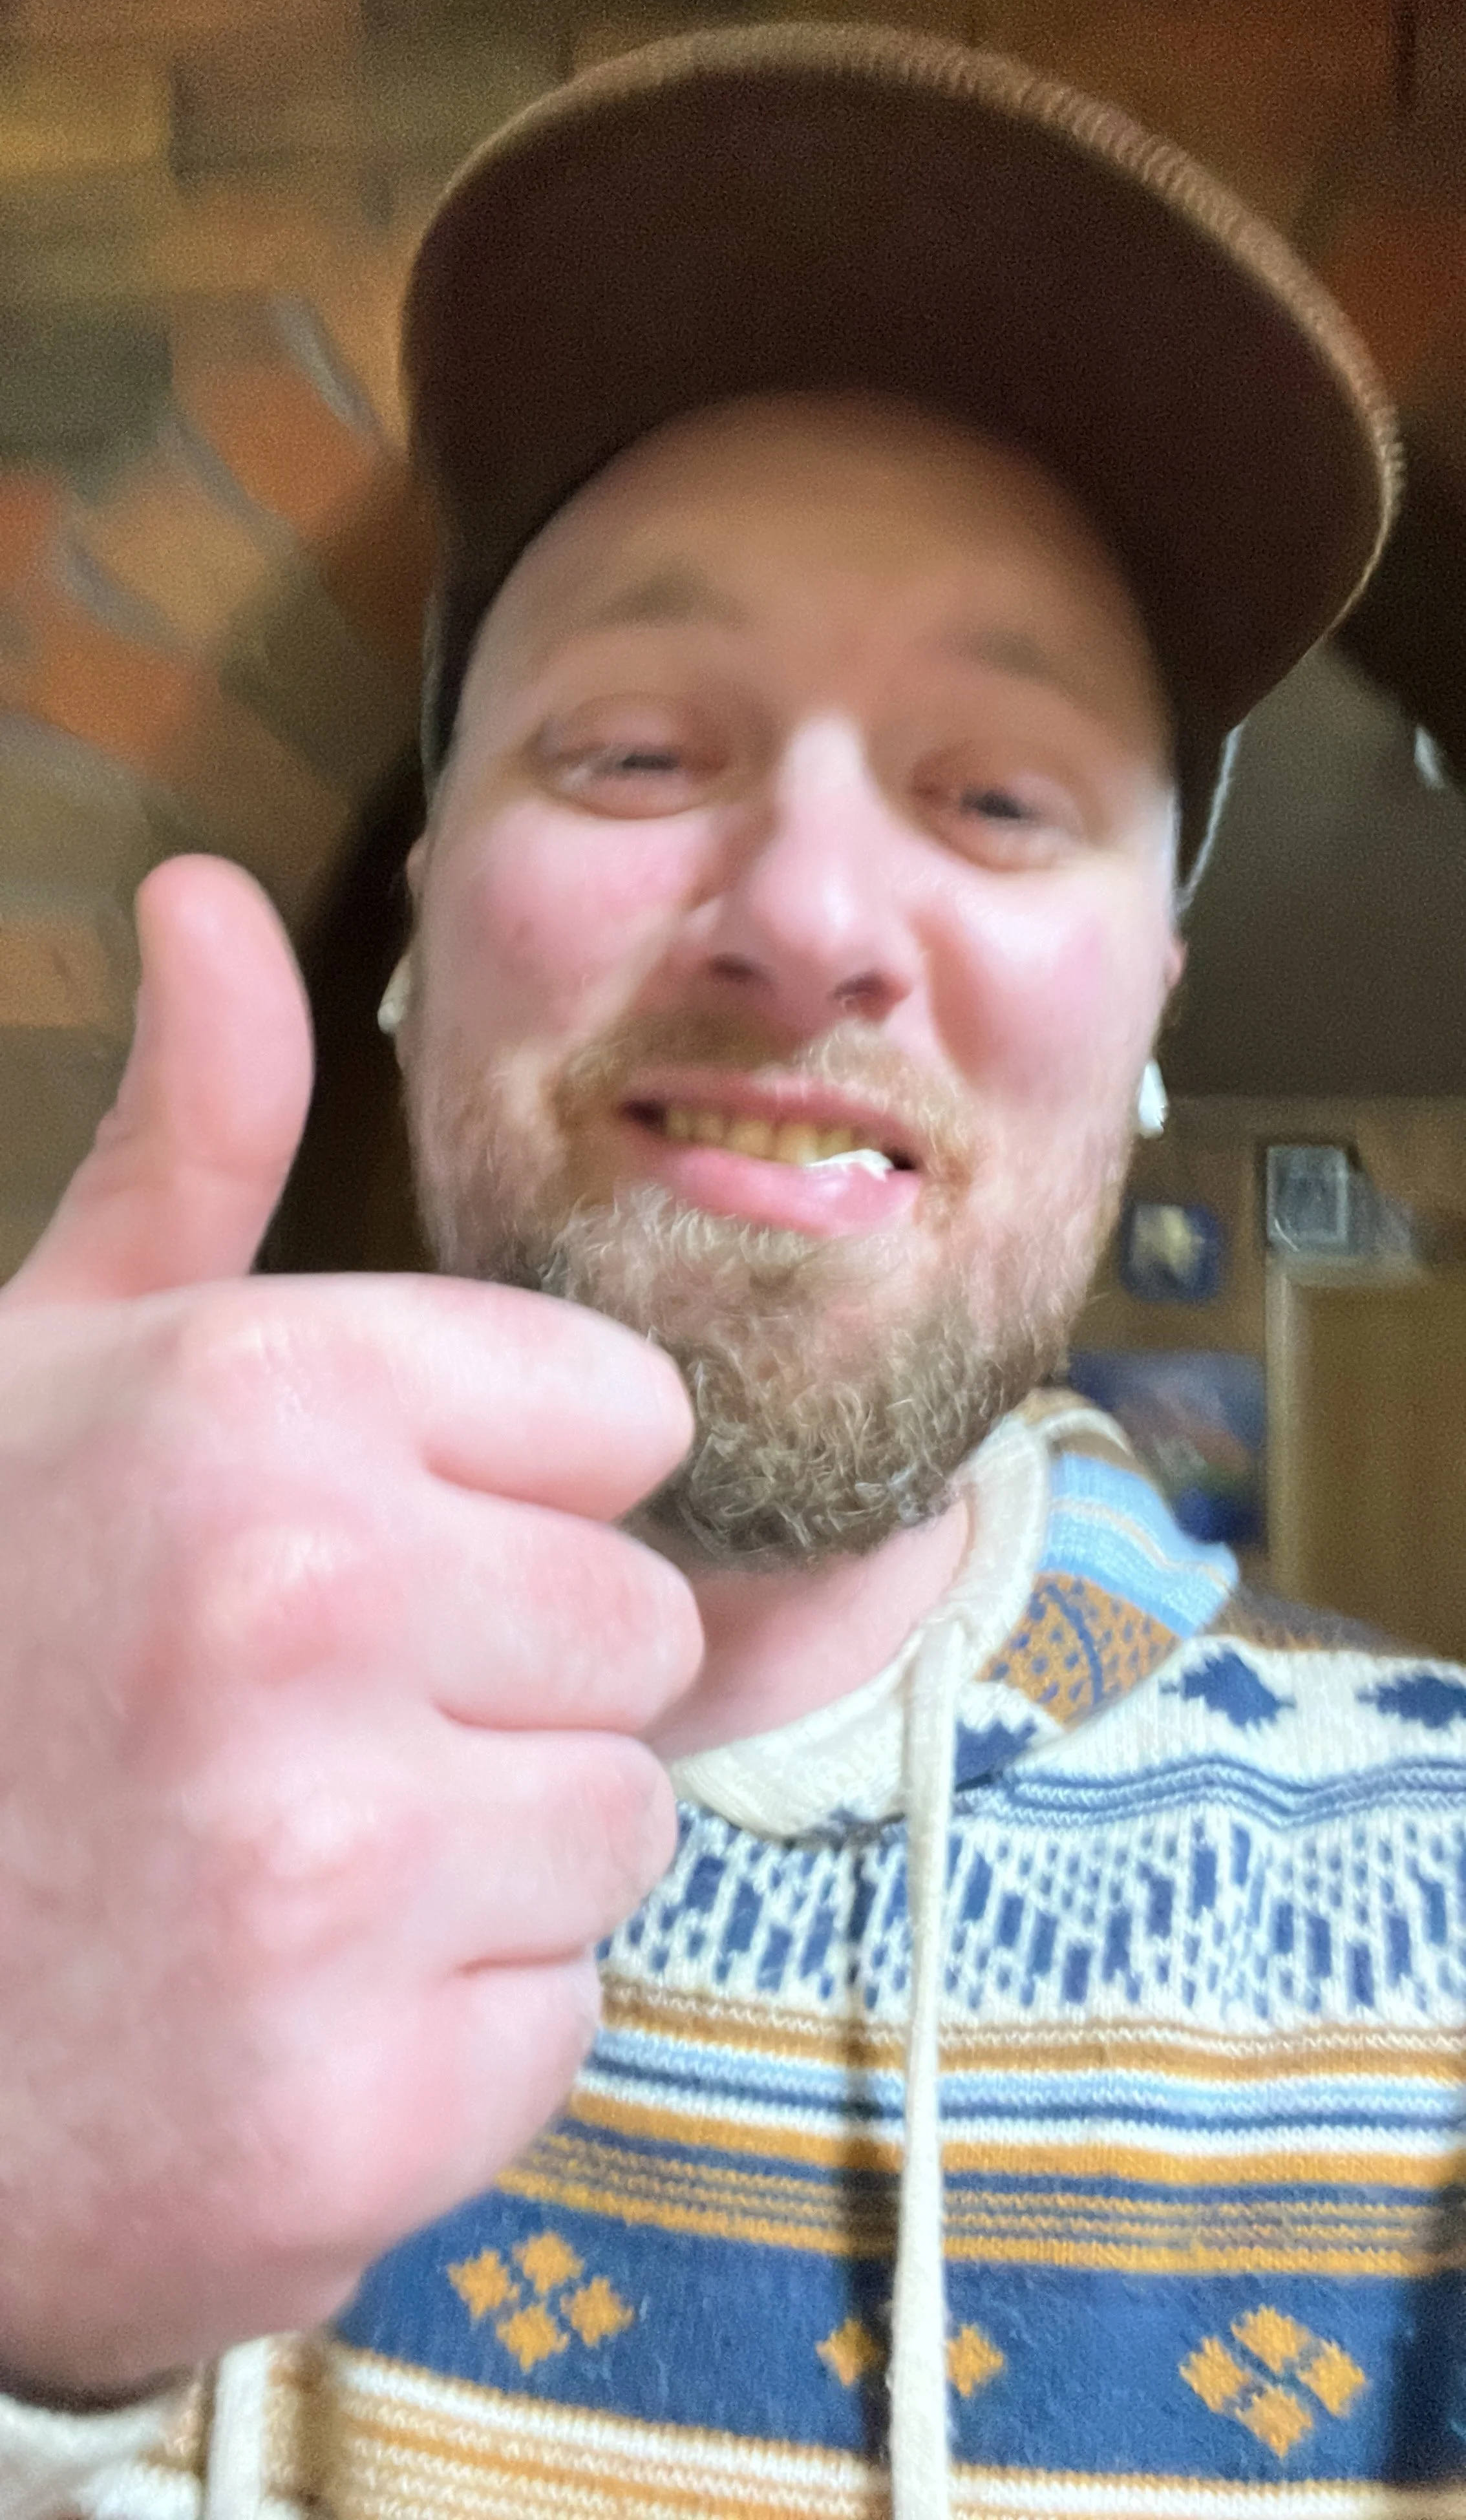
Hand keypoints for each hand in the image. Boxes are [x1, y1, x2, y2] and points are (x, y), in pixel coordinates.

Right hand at [0, 857, 697, 2396]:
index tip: (364, 1543)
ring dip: (481, 1864)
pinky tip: (273, 2021)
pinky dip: (439, 2043)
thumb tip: (212, 897)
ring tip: (276, 1874)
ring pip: (621, 1824)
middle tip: (291, 1727)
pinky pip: (557, 2022)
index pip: (618, 1414)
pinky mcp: (352, 2119)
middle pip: (643, 1622)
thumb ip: (183, 1148)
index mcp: (259, 1400)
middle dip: (503, 1675)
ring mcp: (331, 1875)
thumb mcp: (39, 1373)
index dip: (504, 1487)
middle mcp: (306, 1607)